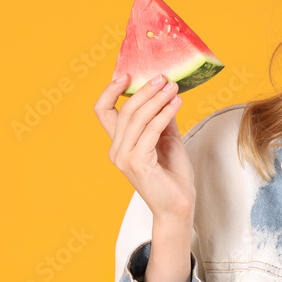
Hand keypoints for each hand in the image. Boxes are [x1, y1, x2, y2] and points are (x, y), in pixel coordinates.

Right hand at [93, 73, 195, 223]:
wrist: (178, 207)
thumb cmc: (173, 176)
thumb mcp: (167, 139)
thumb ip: (162, 118)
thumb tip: (166, 92)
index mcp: (119, 144)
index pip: (103, 111)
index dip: (110, 90)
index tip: (127, 74)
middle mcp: (116, 150)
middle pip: (125, 110)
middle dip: (145, 90)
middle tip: (163, 77)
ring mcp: (124, 157)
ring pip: (137, 118)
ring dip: (158, 99)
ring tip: (174, 87)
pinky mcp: (138, 163)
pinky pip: (151, 130)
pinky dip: (165, 113)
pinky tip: (177, 103)